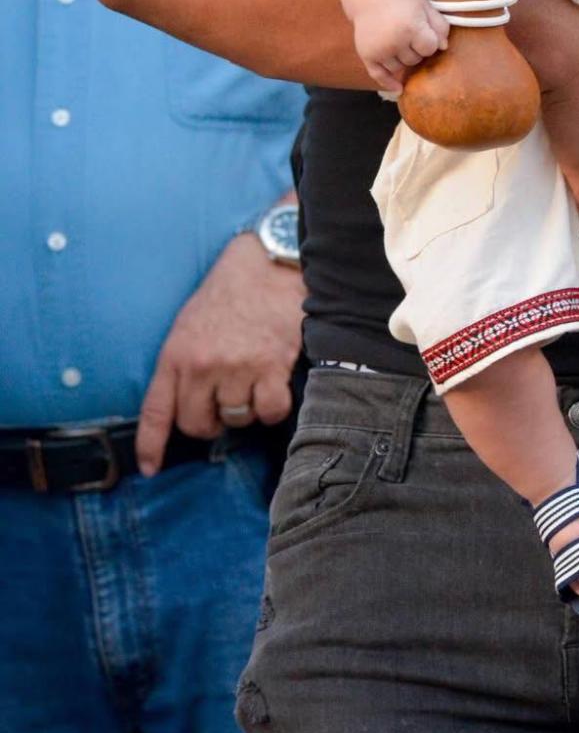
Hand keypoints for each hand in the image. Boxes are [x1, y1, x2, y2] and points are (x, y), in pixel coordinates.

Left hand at [136, 230, 303, 474]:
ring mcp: (237, 368)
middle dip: (210, 420)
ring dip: (245, 408)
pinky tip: (274, 383)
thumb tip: (185, 409)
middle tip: (223, 398)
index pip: (156, 412)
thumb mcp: (188, 324)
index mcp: (176, 354)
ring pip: (237, 420)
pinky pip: (270, 412)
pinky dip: (273, 406)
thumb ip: (182, 365)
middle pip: (198, 425)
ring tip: (252, 376)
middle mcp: (202, 365)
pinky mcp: (272, 367)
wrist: (269, 264)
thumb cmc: (229, 293)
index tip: (149, 468)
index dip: (151, 446)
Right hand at [350, 0, 447, 94]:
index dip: (429, 41)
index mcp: (411, 27)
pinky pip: (378, 76)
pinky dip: (389, 83)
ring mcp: (379, 50)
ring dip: (403, 60)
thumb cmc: (404, 2)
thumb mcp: (426, 8)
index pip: (430, 48)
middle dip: (416, 50)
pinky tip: (399, 89)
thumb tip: (444, 47)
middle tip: (410, 35)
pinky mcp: (366, 55)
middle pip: (415, 59)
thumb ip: (440, 26)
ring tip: (399, 42)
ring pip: (399, 68)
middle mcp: (393, 41)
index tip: (425, 32)